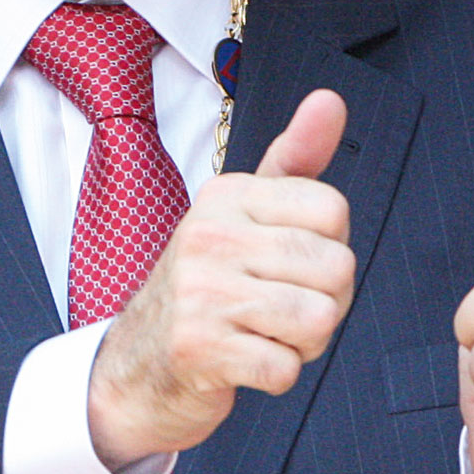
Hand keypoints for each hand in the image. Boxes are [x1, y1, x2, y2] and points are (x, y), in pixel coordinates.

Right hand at [88, 89, 355, 469]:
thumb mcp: (248, 213)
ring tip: (267, 334)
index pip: (334, 210)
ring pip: (320, 319)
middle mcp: (210, 234)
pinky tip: (247, 362)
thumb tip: (332, 97)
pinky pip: (287, 368)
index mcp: (228, 195)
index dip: (331, 248)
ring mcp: (200, 292)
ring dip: (306, 341)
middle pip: (338, 268)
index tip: (292, 264)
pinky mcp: (197, 349)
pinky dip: (279, 375)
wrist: (136, 366)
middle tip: (283, 309)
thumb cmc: (211, 283)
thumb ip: (296, 158)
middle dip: (328, 301)